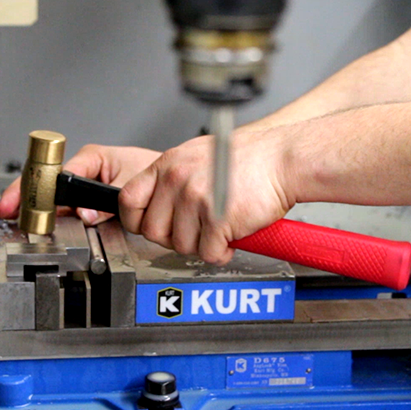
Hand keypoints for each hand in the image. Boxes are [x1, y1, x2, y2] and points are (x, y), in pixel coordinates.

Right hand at [0, 144, 160, 223]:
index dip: (38, 189)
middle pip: (48, 185)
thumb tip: (84, 214)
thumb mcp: (131, 186)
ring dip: (39, 212)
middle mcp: (83, 169)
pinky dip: (54, 218)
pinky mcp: (85, 199)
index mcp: (92, 158)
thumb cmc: (152, 173)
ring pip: (54, 200)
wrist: (166, 181)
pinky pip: (65, 209)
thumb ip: (107, 204)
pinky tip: (40, 224)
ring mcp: (82, 185)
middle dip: (27, 199)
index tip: (21, 201)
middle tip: (8, 212)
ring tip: (20, 221)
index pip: (57, 173)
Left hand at [119, 130, 295, 264]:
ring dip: (202, 245)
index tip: (153, 225)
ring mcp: (195, 199)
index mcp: (168, 164)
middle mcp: (177, 180)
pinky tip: (231, 236)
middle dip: (174, 238)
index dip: (138, 220)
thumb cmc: (248, 158)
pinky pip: (208, 253)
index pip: (128, 201)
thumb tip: (158, 206)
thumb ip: (173, 179)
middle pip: (153, 231)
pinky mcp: (217, 219)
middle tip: (196, 231)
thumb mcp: (198, 156)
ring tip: (219, 229)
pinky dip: (222, 252)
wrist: (282, 159)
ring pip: (181, 246)